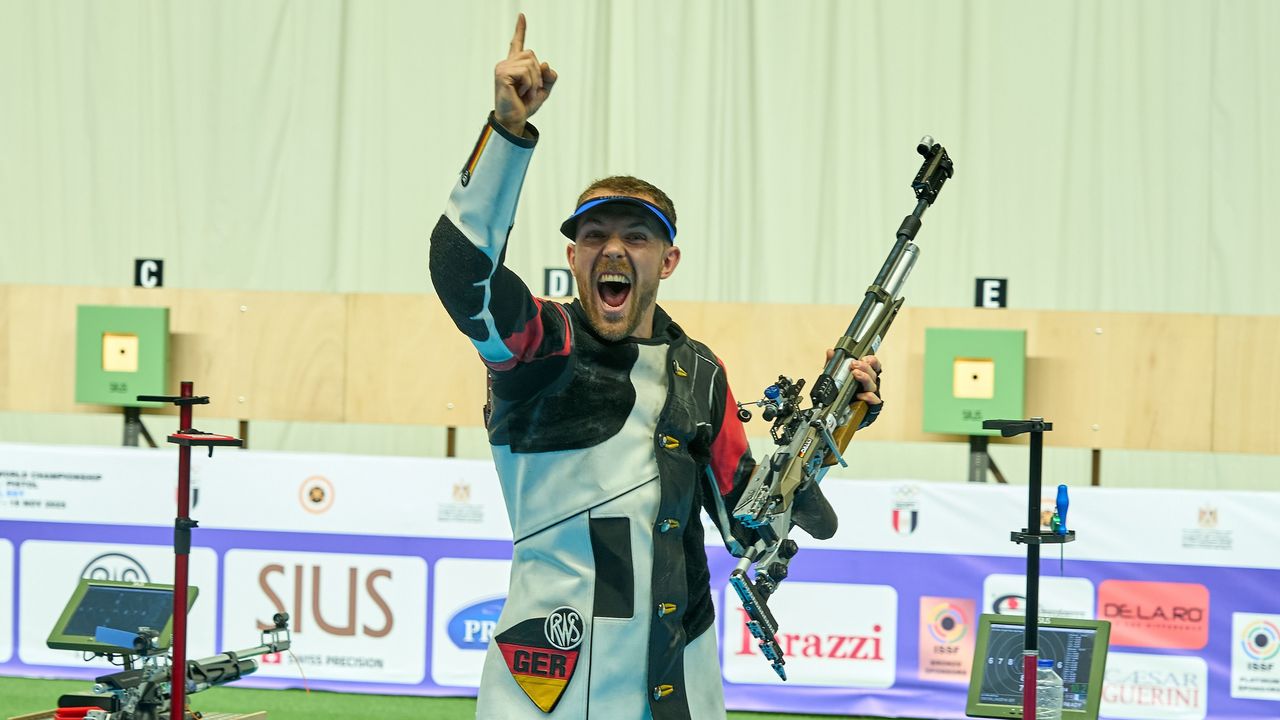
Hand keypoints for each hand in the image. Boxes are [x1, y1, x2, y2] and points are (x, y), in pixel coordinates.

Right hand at [494, 14, 557, 136]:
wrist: (514, 120)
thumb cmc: (525, 106)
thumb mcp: (543, 90)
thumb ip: (549, 77)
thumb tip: (545, 64)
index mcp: (515, 65)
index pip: (517, 43)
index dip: (520, 29)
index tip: (522, 16)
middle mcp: (507, 63)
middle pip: (532, 54)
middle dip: (538, 74)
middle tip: (531, 90)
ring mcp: (503, 67)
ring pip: (530, 63)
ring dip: (534, 81)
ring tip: (525, 93)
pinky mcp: (502, 73)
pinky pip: (526, 72)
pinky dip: (529, 85)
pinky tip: (521, 93)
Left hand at [825, 350, 881, 404]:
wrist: (838, 412)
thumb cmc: (840, 393)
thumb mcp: (834, 376)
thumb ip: (833, 364)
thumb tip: (830, 352)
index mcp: (864, 375)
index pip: (873, 365)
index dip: (871, 360)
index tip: (864, 358)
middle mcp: (868, 384)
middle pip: (872, 373)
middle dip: (864, 367)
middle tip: (854, 365)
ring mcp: (869, 395)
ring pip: (873, 385)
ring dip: (865, 378)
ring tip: (856, 374)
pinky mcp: (869, 406)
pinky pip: (874, 401)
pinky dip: (868, 397)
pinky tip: (859, 395)